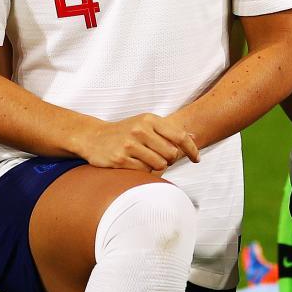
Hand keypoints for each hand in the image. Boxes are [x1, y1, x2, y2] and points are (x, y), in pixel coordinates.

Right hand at [76, 113, 199, 171]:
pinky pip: (143, 172)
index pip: (179, 136)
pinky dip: (143, 171)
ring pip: (159, 164)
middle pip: (171, 154)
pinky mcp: (120, 160)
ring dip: (156, 167)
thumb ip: (168, 131)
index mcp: (149, 119)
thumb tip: (194, 137)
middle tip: (161, 159)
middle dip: (170, 160)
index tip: (197, 159)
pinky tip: (135, 164)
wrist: (94, 138)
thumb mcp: (145, 124)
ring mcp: (129, 145)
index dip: (192, 149)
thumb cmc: (125, 132)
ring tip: (146, 160)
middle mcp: (140, 130)